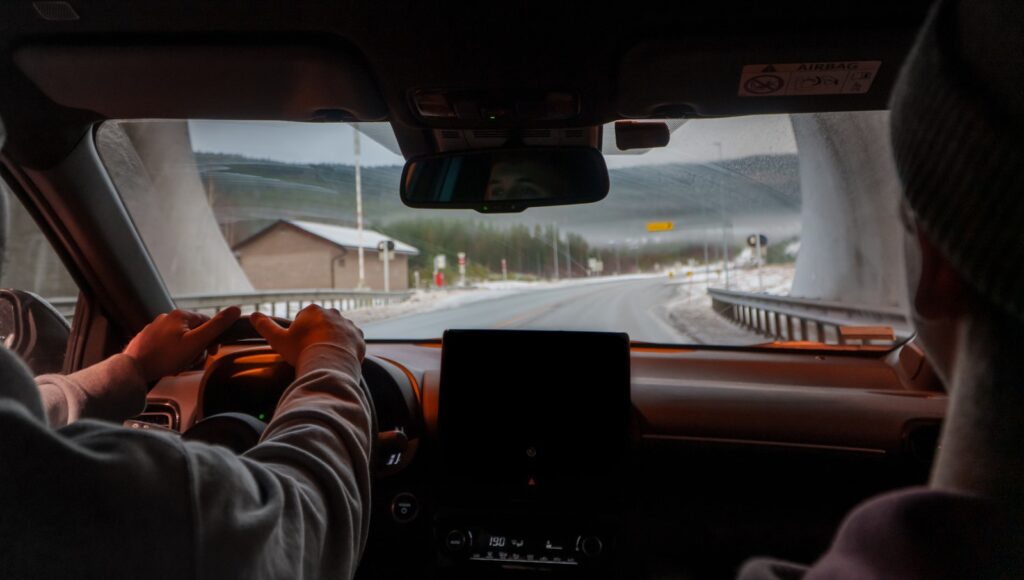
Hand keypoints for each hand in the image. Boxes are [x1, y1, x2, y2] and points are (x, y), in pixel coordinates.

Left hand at [124, 307, 241, 381]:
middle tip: (192, 361)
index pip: (207, 322)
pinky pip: (167, 345)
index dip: (212, 338)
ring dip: (184, 353)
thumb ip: (217, 326)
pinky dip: (171, 354)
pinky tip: (168, 364)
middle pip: (194, 332)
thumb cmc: (166, 356)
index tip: (212, 352)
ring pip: (180, 339)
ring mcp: (155, 327)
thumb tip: (236, 309)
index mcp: (181, 315)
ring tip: (178, 365)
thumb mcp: (196, 342)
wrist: (133, 369)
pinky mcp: (147, 338)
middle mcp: (167, 317)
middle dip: (196, 348)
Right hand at [250, 305, 364, 365]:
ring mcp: (348, 325)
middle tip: (312, 351)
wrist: (329, 364)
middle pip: (322, 323)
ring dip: (333, 340)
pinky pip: (352, 341)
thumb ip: (265, 326)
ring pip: (338, 331)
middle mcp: (333, 313)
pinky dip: (346, 348)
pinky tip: (339, 358)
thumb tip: (253, 314)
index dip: (300, 332)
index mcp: (313, 311)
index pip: (304, 317)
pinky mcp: (359, 337)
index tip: (299, 344)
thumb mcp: (278, 339)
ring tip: (325, 356)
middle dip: (317, 334)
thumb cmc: (302, 351)